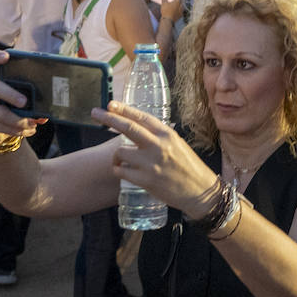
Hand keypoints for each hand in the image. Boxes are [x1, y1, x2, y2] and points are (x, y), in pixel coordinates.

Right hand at [0, 50, 45, 139]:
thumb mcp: (23, 96)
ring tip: (32, 123)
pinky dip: (17, 131)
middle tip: (24, 102)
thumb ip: (34, 96)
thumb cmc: (15, 105)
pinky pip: (1, 127)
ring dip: (18, 120)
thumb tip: (49, 108)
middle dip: (11, 95)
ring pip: (0, 112)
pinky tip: (28, 130)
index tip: (5, 56)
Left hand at [90, 100, 220, 216]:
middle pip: (128, 127)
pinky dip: (119, 171)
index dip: (124, 109)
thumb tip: (139, 128)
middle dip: (109, 118)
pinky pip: (121, 171)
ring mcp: (151, 163)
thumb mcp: (178, 145)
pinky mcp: (146, 180)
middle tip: (95, 113)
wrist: (200, 192)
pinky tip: (123, 172)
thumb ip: (159, 137)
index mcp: (167, 135)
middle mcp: (159, 146)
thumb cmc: (189, 168)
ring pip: (120, 152)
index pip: (142, 117)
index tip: (110, 104)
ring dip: (116, 156)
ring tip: (120, 161)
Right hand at [158, 0, 183, 23]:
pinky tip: (176, 6)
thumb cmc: (165, 11)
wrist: (168, 21)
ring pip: (181, 3)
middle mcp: (181, 5)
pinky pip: (181, 8)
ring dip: (178, 0)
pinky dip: (179, 5)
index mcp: (177, 1)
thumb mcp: (164, 3)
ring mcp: (181, 10)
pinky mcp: (181, 14)